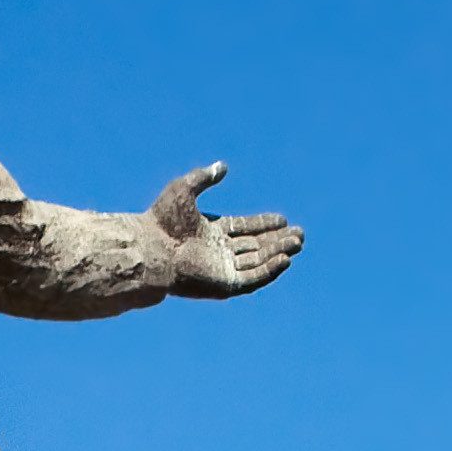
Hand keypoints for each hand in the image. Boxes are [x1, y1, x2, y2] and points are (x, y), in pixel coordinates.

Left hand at [148, 162, 303, 298]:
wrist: (151, 247)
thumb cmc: (162, 220)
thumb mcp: (184, 189)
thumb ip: (205, 177)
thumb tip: (222, 166)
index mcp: (210, 233)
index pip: (243, 229)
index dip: (263, 224)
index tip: (282, 219)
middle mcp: (218, 252)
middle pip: (255, 247)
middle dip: (278, 240)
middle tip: (300, 234)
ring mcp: (222, 269)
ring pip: (258, 262)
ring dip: (278, 252)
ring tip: (298, 242)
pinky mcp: (224, 284)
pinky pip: (252, 278)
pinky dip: (269, 270)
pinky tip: (285, 258)